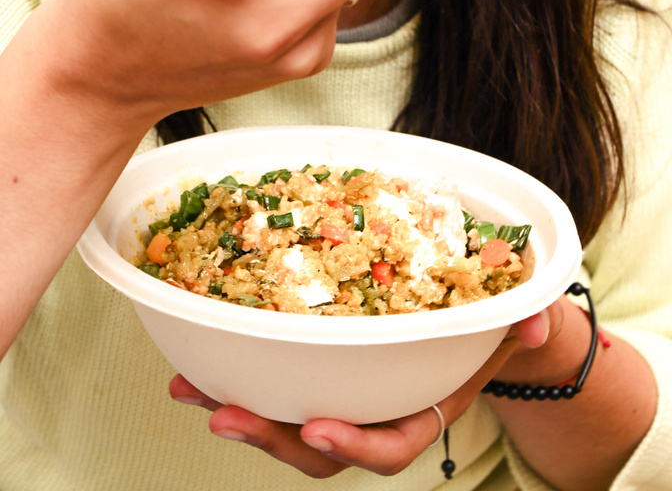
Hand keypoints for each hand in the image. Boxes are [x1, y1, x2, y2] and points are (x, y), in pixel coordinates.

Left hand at [168, 306, 557, 478]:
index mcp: (422, 407)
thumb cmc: (487, 323)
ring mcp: (343, 396)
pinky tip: (193, 365)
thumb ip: (525, 321)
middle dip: (272, 439)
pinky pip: (274, 385)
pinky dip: (233, 377)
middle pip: (321, 448)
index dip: (354, 446)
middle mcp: (376, 411)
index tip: (317, 429)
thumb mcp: (513, 319)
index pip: (391, 445)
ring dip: (237, 409)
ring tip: (188, 390)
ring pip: (287, 423)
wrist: (467, 323)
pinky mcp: (316, 372)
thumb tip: (534, 324)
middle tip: (224, 416)